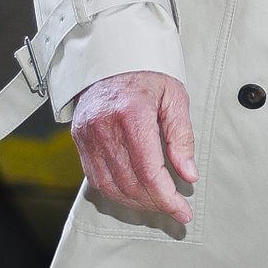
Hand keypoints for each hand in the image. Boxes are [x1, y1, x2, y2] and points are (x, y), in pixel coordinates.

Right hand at [71, 70, 196, 222]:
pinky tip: (135, 192)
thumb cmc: (146, 73)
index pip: (149, 171)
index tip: (183, 211)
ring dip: (136, 202)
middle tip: (175, 209)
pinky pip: (95, 178)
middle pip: (130, 183)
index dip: (167, 198)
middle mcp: (104, 128)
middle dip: (155, 203)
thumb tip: (189, 175)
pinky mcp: (79, 139)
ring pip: (110, 187)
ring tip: (157, 203)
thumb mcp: (174, 97)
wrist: (110, 56)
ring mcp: (87, 135)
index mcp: (131, 114)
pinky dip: (116, 192)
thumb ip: (182, 138)